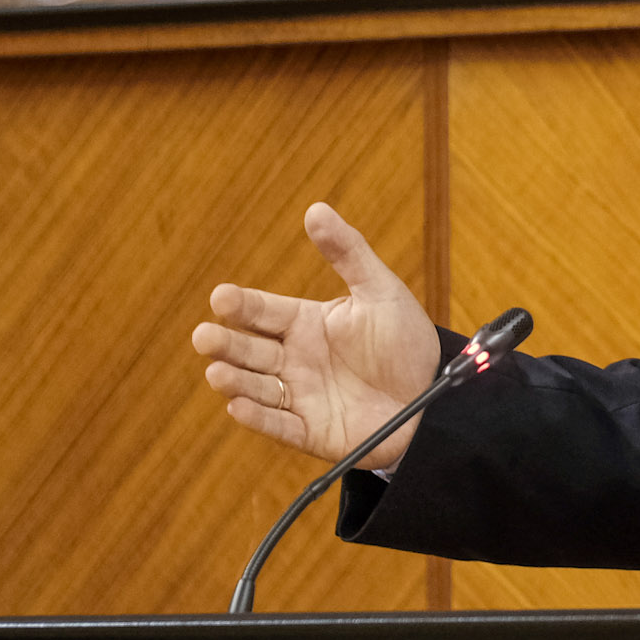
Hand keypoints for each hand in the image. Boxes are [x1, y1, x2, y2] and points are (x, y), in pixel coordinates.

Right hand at [191, 202, 440, 469]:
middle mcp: (294, 359)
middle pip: (249, 349)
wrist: (434, 396)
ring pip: (255, 387)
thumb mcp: (380, 292)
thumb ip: (348, 253)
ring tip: (217, 372)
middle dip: (224, 344)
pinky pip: (278, 425)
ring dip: (234, 380)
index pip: (262, 312)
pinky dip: (258, 418)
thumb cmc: (406, 341)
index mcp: (304, 323)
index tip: (221, 297)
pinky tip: (238, 406)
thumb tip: (317, 209)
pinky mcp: (310, 430)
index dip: (241, 306)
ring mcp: (299, 395)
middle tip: (204, 336)